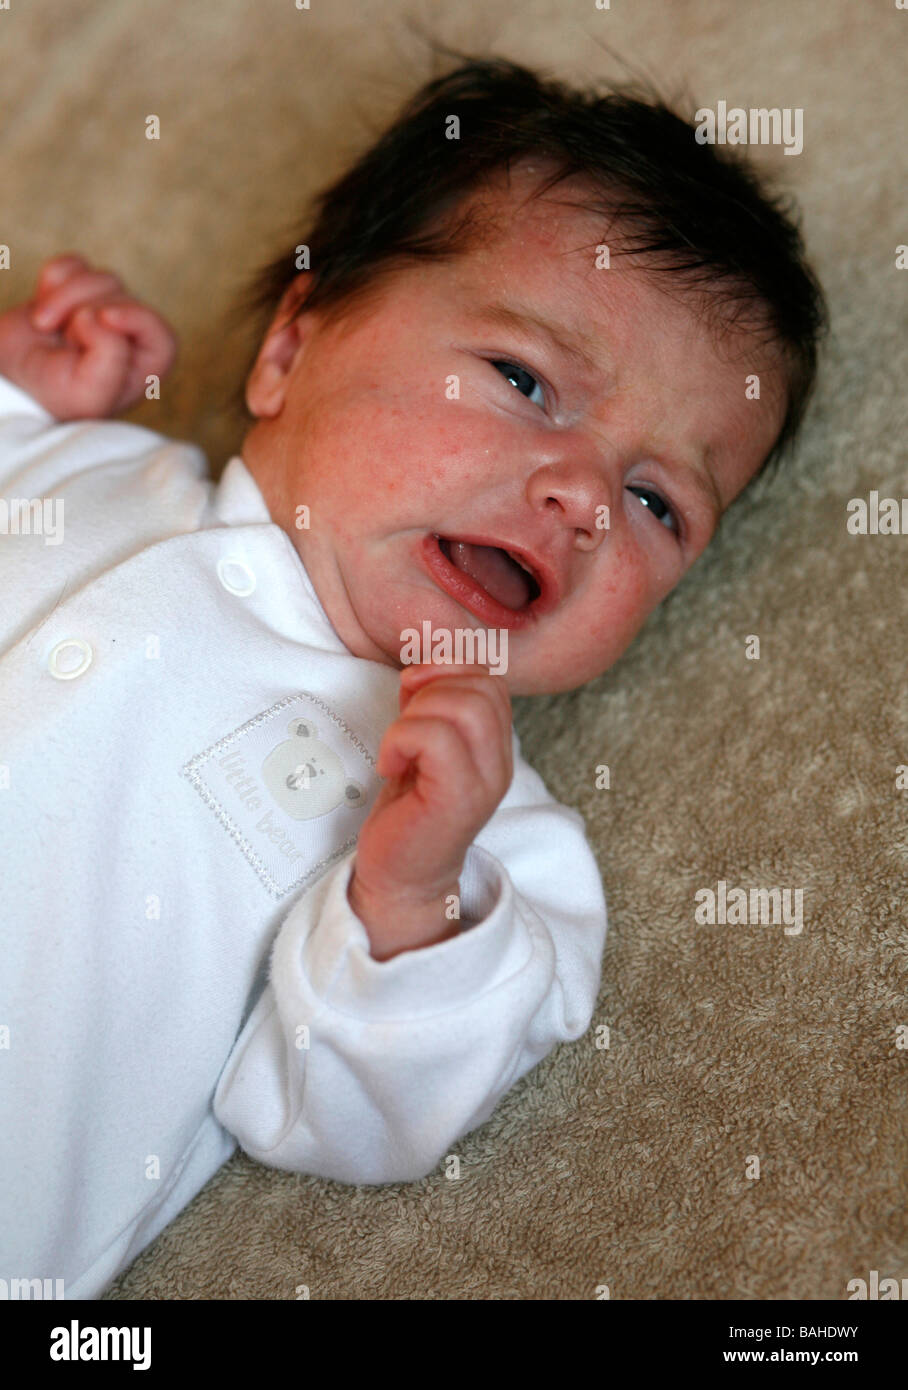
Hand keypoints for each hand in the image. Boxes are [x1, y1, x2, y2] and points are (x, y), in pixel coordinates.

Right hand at [0, 252, 177, 419]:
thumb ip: (110, 358)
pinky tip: (44, 308)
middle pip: (123, 298)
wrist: (17, 382)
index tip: (104, 318)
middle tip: (62, 340)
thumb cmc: (58, 394)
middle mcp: (133, 334)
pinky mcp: (79, 290)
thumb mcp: (89, 393)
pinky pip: (74, 264)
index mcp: (147, 363)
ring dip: (64, 297)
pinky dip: (53, 279)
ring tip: (44, 325)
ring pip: (99, 279)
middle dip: (85, 312)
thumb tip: (101, 315)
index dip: (135, 316)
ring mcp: (106, 308)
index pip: (159, 332)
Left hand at [348, 662, 512, 960]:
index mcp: (493, 746)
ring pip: (464, 706)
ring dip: (414, 717)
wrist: (400, 878)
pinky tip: (391, 767)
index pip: (489, 679)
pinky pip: (435, 737)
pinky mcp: (458, 799)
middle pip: (483, 686)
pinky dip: (401, 740)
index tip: (412, 701)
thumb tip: (422, 668)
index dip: (446, 672)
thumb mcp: (422, 745)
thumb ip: (432, 705)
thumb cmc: (407, 812)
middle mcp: (499, 762)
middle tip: (404, 726)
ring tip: (399, 749)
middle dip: (430, 690)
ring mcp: (484, 782)